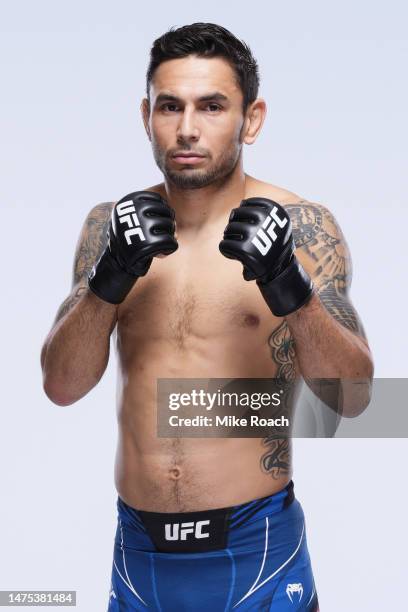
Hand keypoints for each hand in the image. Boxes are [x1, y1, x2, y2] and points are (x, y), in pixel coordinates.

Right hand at [88, 191, 177, 303]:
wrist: (117, 261)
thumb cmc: (130, 237)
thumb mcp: (132, 216)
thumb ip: (152, 213)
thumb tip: (176, 226)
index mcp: (129, 201)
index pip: (159, 200)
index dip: (162, 212)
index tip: (156, 223)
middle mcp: (135, 210)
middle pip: (167, 211)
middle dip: (168, 224)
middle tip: (160, 235)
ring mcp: (142, 226)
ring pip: (171, 225)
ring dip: (170, 236)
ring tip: (160, 244)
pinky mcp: (149, 243)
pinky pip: (172, 242)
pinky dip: (170, 249)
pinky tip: (161, 253)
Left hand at [219, 197, 312, 315]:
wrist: (279, 269)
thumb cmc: (273, 244)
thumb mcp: (276, 222)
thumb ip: (264, 210)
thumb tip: (242, 203)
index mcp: (273, 210)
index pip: (246, 203)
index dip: (242, 213)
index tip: (246, 224)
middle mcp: (264, 219)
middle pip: (235, 214)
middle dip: (234, 225)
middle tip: (239, 237)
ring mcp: (254, 234)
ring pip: (228, 229)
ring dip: (229, 237)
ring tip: (237, 245)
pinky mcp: (245, 250)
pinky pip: (224, 245)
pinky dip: (226, 250)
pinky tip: (234, 255)